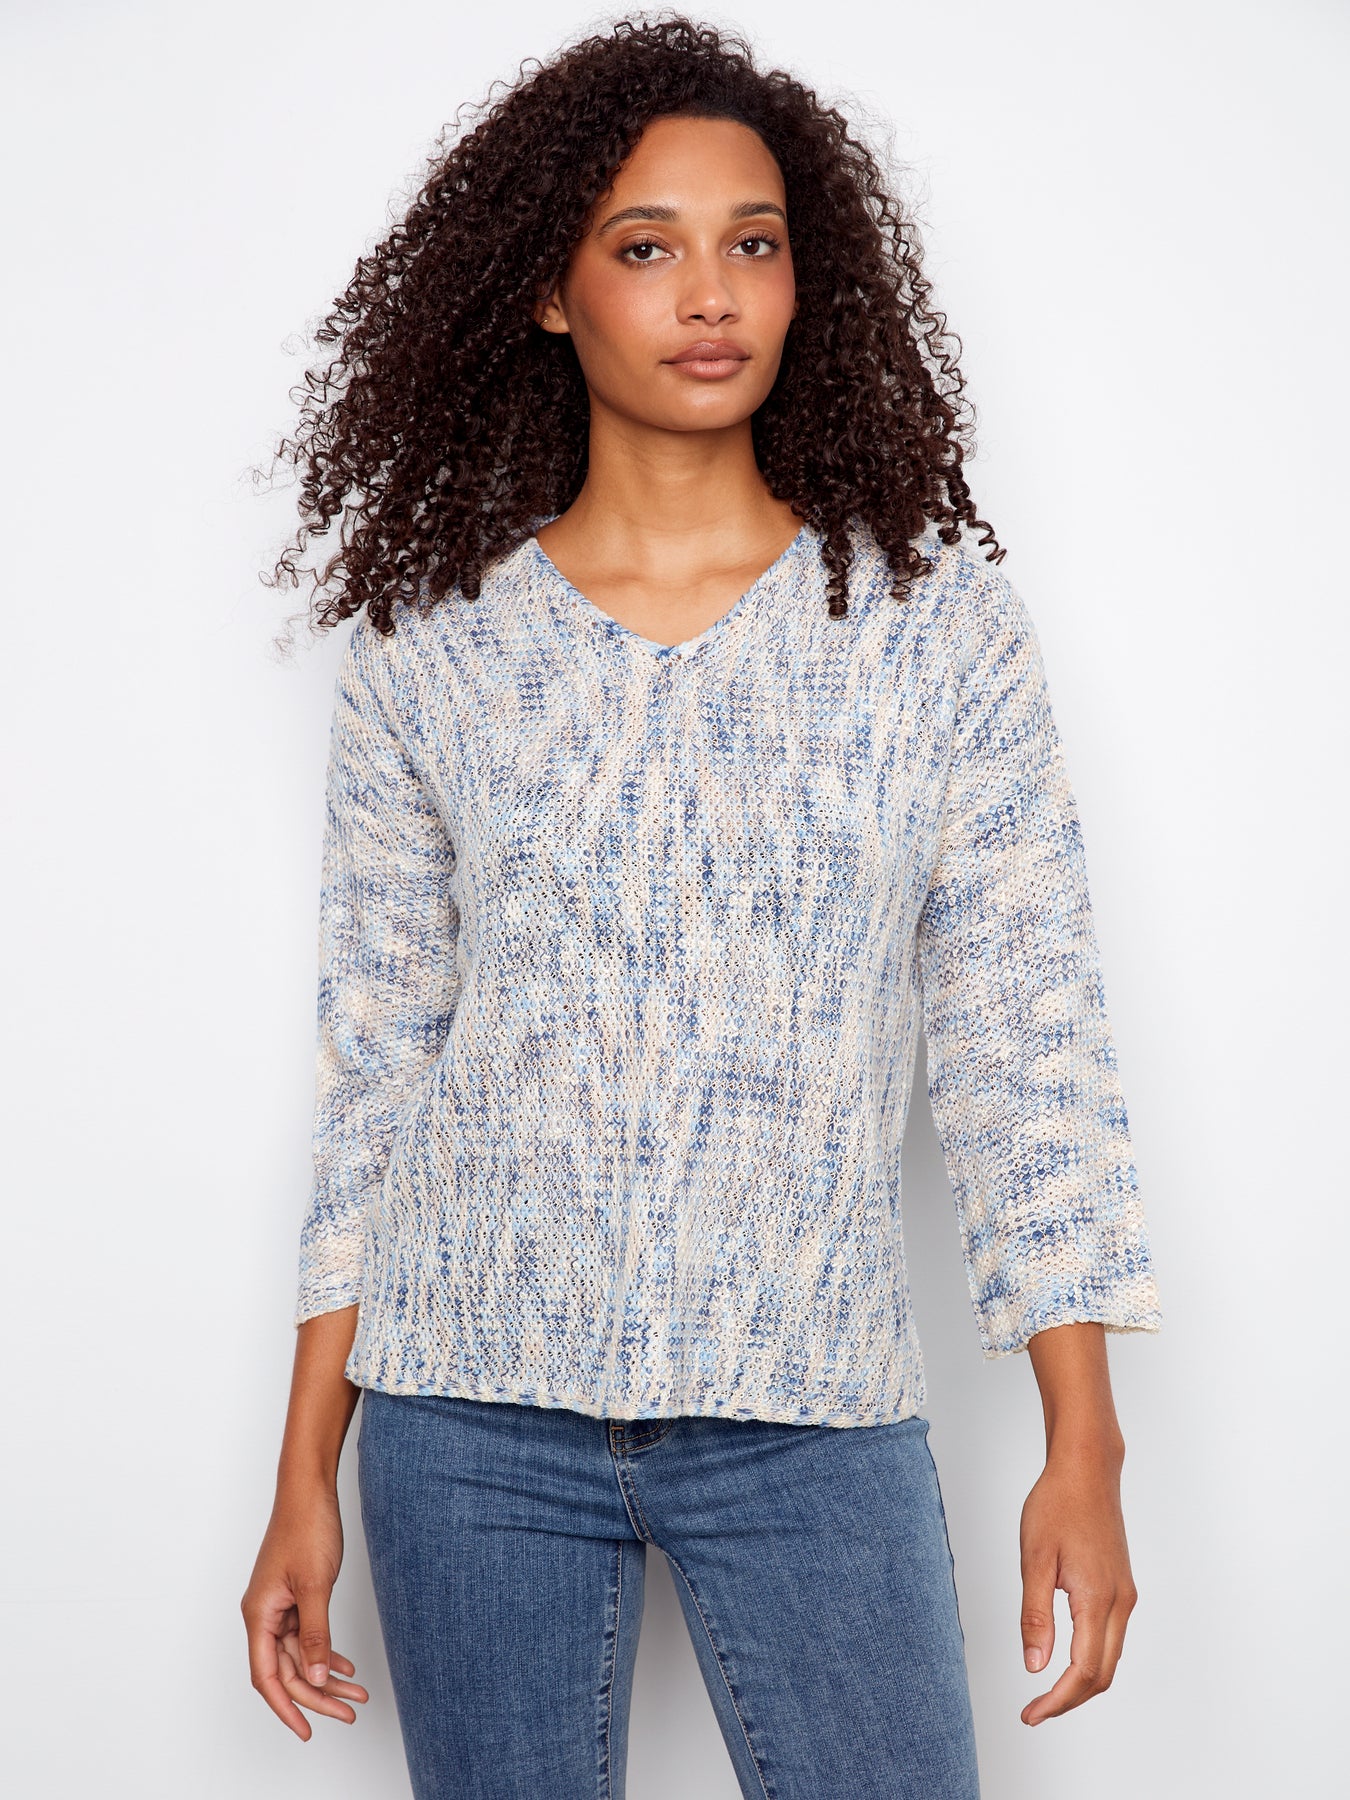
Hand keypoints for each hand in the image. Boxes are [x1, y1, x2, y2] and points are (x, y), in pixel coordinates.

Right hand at [241, 1483, 369, 1739]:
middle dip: (317, 1695)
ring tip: (356, 1693)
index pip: (267, 1677)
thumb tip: (316, 1676)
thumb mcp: (315, 1585)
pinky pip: (307, 1634)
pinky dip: (326, 1650)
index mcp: (259, 1614)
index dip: (286, 1708)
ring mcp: (279, 1604)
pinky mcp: (294, 1595)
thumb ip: (316, 1633)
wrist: (309, 1489)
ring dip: (327, 1674)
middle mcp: (264, 1614)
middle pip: (287, 1670)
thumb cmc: (306, 1528)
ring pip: (301, 1654)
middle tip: (349, 1711)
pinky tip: (346, 1665)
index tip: (306, 1731)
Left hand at [1017, 1443, 1136, 1724]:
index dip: (1057, 1701)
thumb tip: (1035, 1666)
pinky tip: (1065, 1658)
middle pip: (1102, 1675)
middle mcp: (1120, 1603)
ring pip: (1110, 1658)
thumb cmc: (1057, 1505)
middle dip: (1069, 1700)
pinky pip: (1111, 1638)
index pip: (1083, 1672)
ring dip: (1081, 1682)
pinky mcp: (1122, 1586)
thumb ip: (1035, 1615)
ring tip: (1045, 1691)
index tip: (1031, 1714)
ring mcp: (1125, 1595)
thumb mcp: (1034, 1558)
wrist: (1087, 1470)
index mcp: (1097, 1599)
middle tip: (1034, 1710)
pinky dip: (1090, 1659)